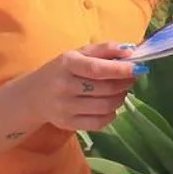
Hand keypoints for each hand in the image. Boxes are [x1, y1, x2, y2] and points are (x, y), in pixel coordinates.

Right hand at [17, 42, 142, 131]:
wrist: (33, 95)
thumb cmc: (62, 70)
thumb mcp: (78, 53)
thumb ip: (104, 50)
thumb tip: (130, 51)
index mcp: (67, 64)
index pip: (97, 69)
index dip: (120, 70)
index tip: (139, 68)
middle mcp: (64, 86)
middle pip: (104, 89)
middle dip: (124, 84)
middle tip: (131, 78)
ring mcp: (65, 108)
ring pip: (104, 107)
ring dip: (120, 99)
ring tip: (121, 91)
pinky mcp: (67, 124)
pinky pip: (98, 123)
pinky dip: (111, 115)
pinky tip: (111, 106)